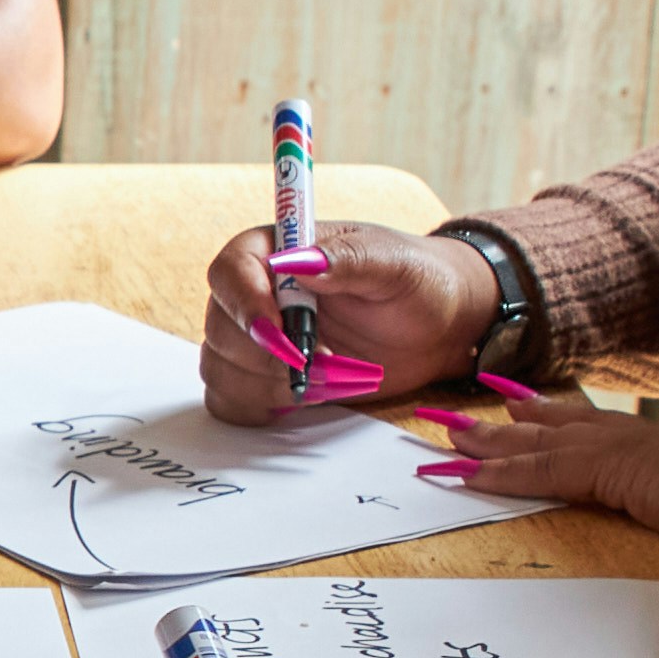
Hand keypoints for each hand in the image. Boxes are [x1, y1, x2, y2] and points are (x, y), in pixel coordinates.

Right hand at [195, 220, 493, 422]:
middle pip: (221, 326)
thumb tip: (302, 264)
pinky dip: (261, 406)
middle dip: (267, 355)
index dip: (245, 303)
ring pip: (222, 367)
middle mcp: (258, 294)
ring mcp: (258, 340)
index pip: (230, 270)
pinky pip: (231, 399)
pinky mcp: (267, 379)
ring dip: (270, 384)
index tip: (279, 332)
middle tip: (324, 361)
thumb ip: (349, 259)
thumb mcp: (394, 264)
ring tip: (329, 378)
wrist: (437, 328)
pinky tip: (304, 398)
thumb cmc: (417, 282)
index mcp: (279, 250)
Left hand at [394, 386, 658, 540]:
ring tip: (443, 437)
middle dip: (499, 423)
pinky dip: (500, 473)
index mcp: (650, 441)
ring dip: (486, 442)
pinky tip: (466, 474)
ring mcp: (617, 447)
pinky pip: (542, 471)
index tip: (512, 402)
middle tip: (454, 418)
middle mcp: (627, 434)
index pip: (585, 421)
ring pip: (535, 442)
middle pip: (548, 424)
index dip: (545, 412)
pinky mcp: (609, 468)